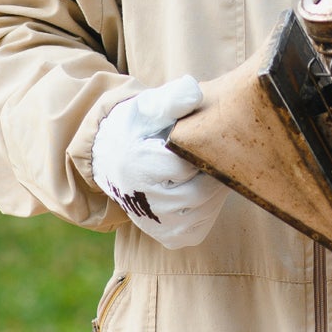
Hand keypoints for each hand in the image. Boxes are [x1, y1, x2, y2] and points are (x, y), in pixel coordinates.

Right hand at [92, 77, 227, 247]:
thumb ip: (174, 97)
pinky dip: (207, 210)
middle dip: (214, 174)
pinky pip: (199, 228)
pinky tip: (198, 190)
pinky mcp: (167, 237)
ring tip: (206, 171)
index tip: (202, 141)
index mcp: (140, 165)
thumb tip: (195, 95)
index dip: (201, 151)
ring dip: (213, 192)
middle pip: (200, 193)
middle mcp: (144, 200)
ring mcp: (156, 223)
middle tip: (216, 157)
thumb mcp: (151, 105)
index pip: (187, 166)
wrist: (115, 158)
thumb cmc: (141, 128)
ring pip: (204, 211)